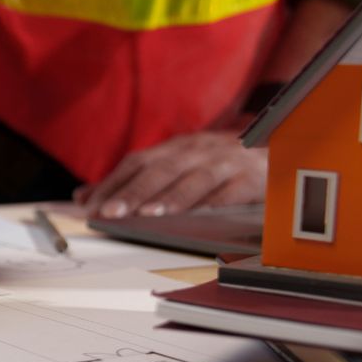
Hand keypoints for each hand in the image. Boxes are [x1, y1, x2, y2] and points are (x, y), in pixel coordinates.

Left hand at [76, 131, 265, 217]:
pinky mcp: (250, 177)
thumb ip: (133, 180)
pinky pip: (230, 192)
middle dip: (132, 192)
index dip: (112, 183)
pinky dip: (212, 203)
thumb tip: (83, 197)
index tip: (89, 205)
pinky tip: (197, 216)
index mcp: (176, 148)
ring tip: (146, 215)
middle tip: (109, 212)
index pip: (137, 163)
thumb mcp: (177, 163)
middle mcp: (196, 151)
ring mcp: (224, 163)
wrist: (278, 145)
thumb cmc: (219, 162)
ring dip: (169, 197)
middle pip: (160, 170)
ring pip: (193, 180)